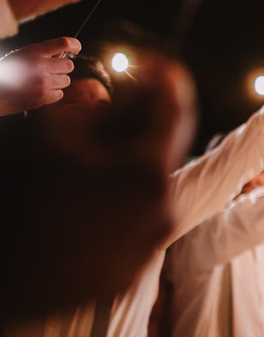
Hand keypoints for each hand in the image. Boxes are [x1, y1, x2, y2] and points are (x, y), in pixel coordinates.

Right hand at [0, 37, 80, 114]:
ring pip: (66, 81)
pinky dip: (52, 93)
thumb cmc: (7, 72)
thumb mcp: (20, 55)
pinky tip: (38, 91)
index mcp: (33, 52)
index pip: (63, 43)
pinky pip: (60, 93)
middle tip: (50, 70)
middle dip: (62, 68)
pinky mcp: (43, 97)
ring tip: (40, 82)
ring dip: (57, 81)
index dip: (74, 44)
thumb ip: (42, 54)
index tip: (76, 48)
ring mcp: (42, 82)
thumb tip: (63, 54)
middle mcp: (40, 66)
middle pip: (69, 65)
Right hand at [2, 54, 196, 318]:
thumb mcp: (52, 134)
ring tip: (75, 166)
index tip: (153, 61)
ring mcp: (148, 249)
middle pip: (159, 153)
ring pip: (145, 191)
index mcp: (148, 174)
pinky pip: (129, 228)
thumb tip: (147, 84)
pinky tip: (73, 205)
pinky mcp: (127, 275)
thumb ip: (108, 106)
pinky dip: (111, 207)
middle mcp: (162, 213)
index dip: (165, 79)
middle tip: (107, 108)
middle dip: (137, 127)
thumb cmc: (16, 197)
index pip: (174, 111)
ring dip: (122, 169)